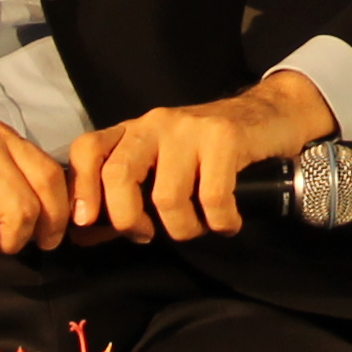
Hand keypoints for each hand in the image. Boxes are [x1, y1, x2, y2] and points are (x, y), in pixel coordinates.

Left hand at [69, 67, 336, 242]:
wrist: (270, 115)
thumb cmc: (209, 153)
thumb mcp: (162, 169)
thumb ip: (122, 201)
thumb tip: (81, 236)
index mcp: (133, 131)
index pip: (87, 149)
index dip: (81, 188)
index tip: (89, 222)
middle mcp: (155, 123)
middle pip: (119, 174)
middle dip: (128, 220)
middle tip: (148, 236)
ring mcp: (190, 128)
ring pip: (167, 196)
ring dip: (184, 229)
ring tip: (200, 228)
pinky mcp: (225, 136)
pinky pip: (212, 197)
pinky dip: (220, 222)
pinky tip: (228, 223)